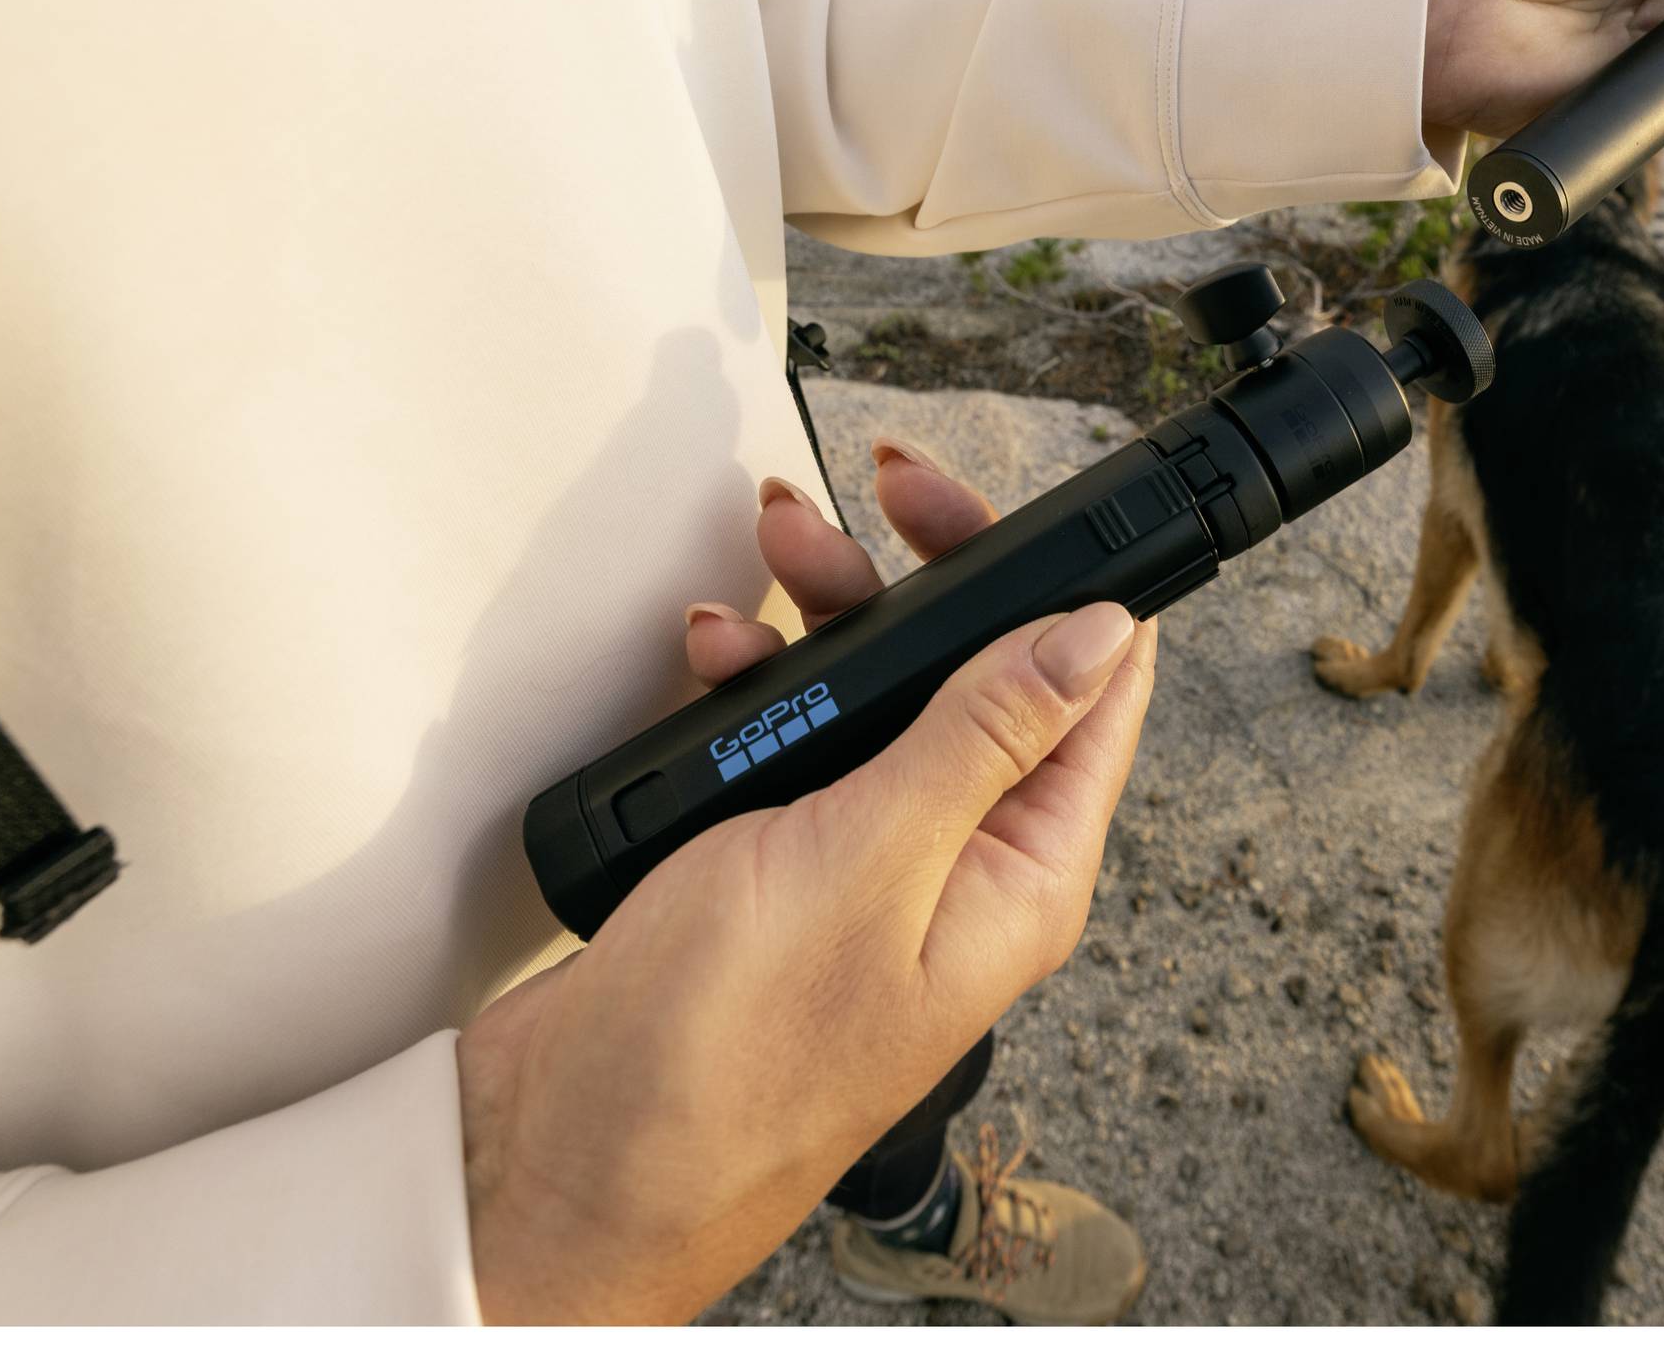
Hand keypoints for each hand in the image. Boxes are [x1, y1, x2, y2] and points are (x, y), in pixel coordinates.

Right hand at [457, 444, 1157, 1323]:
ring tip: (756, 564)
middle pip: (977, 671)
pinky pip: (789, 739)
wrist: (564, 1161)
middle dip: (912, 574)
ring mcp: (864, 866)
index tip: (966, 502)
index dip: (1052, 578)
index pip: (1092, 692)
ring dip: (819, 615)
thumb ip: (982, 737)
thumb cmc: (723, 1059)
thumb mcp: (868, 864)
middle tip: (852, 502)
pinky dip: (750, 683)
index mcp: (1022, 876)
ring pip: (874, 692)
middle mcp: (959, 867)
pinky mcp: (774, 867)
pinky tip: (702, 660)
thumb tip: (1100, 635)